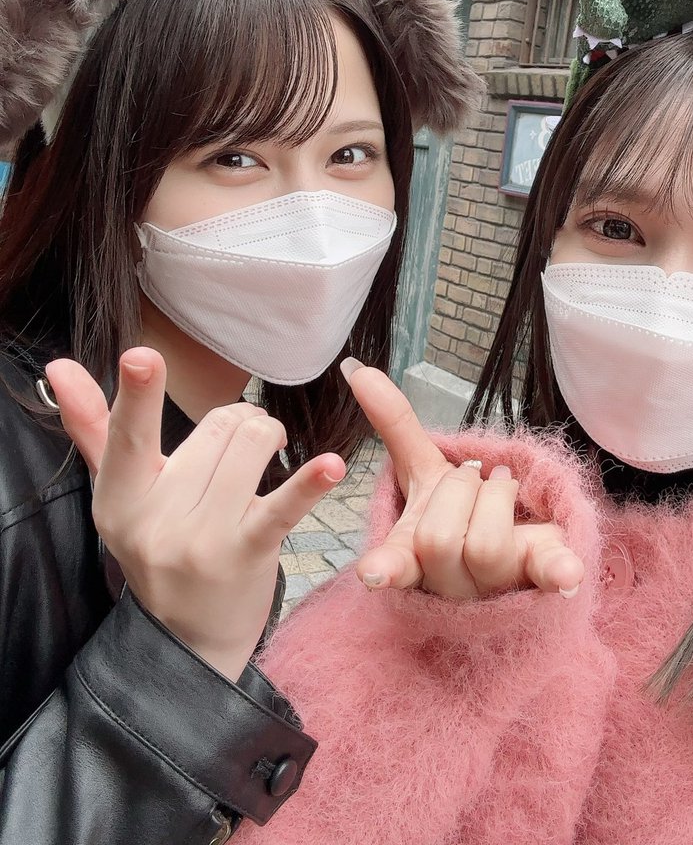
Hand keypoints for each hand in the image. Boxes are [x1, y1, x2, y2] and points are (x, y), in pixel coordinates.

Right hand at [47, 347, 345, 680]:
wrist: (188, 639)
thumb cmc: (159, 546)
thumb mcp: (122, 495)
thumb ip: (94, 428)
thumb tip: (58, 366)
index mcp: (120, 498)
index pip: (126, 437)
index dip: (135, 395)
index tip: (142, 356)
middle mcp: (155, 520)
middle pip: (215, 427)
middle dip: (238, 422)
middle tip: (238, 445)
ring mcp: (201, 541)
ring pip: (251, 444)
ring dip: (268, 436)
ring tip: (267, 452)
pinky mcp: (247, 555)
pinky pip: (281, 508)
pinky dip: (308, 484)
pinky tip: (331, 466)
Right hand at [342, 361, 583, 600]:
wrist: (513, 553)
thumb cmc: (460, 513)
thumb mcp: (425, 468)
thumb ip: (394, 422)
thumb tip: (358, 369)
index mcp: (413, 555)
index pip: (393, 565)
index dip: (384, 566)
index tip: (373, 571)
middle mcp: (449, 583)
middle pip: (438, 540)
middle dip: (460, 489)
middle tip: (474, 478)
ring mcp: (494, 586)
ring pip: (486, 547)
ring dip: (497, 497)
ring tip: (503, 488)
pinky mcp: (538, 582)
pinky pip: (546, 576)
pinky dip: (558, 572)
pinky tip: (569, 574)